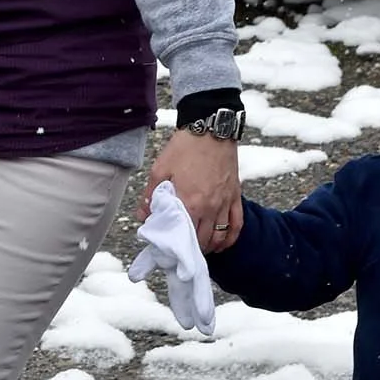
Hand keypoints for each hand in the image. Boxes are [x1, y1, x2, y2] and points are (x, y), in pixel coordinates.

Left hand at [140, 131, 242, 253]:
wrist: (210, 129)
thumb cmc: (184, 147)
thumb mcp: (160, 168)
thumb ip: (151, 194)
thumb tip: (143, 215)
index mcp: (190, 202)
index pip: (184, 236)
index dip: (176, 246)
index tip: (169, 249)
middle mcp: (210, 207)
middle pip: (202, 240)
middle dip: (192, 249)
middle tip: (182, 250)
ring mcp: (224, 203)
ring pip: (220, 237)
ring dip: (210, 247)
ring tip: (199, 249)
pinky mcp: (235, 196)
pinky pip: (236, 225)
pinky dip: (229, 238)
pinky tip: (222, 244)